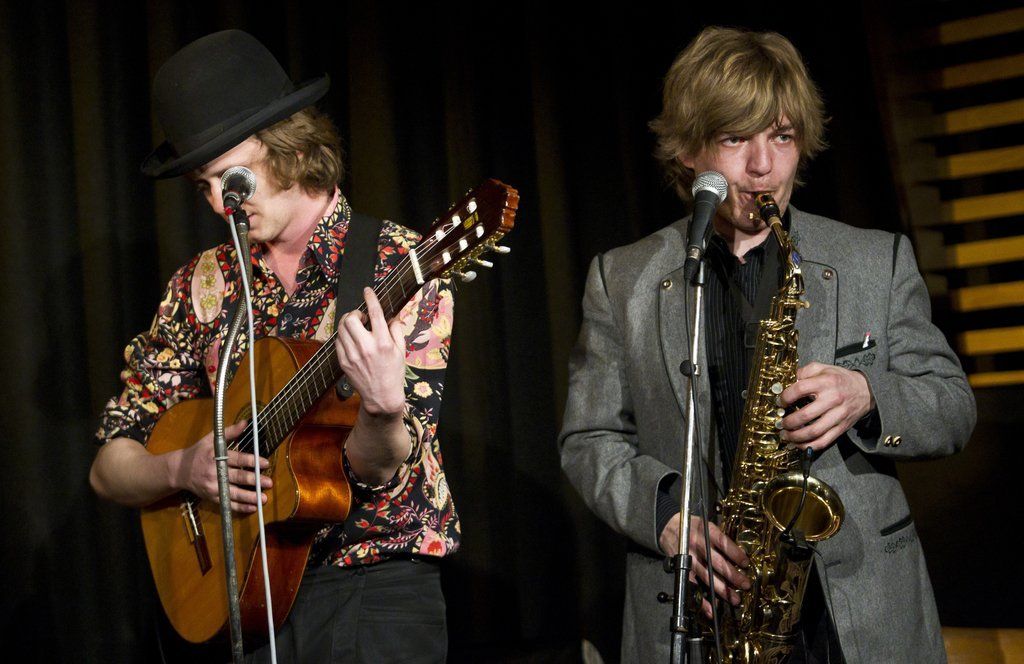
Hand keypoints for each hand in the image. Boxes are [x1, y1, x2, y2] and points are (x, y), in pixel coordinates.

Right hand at [172, 420, 271, 512]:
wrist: (179, 470)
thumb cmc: (198, 452)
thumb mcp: (211, 439)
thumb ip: (230, 432)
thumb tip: (246, 422)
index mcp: (216, 456)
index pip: (237, 459)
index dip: (252, 461)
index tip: (265, 463)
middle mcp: (215, 473)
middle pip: (237, 477)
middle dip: (254, 480)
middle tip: (269, 482)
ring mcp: (213, 487)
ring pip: (233, 493)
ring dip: (249, 497)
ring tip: (263, 498)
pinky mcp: (211, 497)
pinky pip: (227, 504)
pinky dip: (240, 507)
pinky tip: (252, 507)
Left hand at [334, 287, 406, 417]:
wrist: (381, 396)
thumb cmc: (393, 372)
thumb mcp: (401, 350)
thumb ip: (396, 330)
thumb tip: (392, 314)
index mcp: (383, 342)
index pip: (374, 313)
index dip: (370, 298)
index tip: (367, 290)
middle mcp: (366, 347)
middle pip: (351, 318)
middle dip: (355, 313)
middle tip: (361, 317)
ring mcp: (352, 355)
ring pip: (341, 328)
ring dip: (347, 323)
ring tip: (355, 327)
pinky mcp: (343, 361)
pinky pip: (337, 341)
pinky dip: (343, 336)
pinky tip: (351, 339)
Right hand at [660, 513, 750, 617]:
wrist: (669, 527)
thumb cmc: (693, 527)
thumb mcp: (707, 524)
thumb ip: (720, 538)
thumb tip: (742, 555)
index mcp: (705, 531)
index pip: (722, 542)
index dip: (735, 553)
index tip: (746, 563)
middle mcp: (697, 545)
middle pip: (716, 562)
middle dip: (732, 575)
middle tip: (745, 585)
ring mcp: (689, 558)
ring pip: (706, 576)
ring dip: (722, 589)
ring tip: (735, 599)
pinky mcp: (682, 569)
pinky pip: (692, 585)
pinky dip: (701, 600)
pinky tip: (711, 609)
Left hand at [779, 362, 875, 451]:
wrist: (865, 390)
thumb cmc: (840, 379)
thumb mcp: (823, 368)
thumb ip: (804, 372)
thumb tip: (787, 381)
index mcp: (826, 382)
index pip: (800, 389)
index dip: (786, 397)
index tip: (780, 402)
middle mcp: (832, 399)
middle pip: (805, 414)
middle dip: (788, 422)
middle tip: (780, 423)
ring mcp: (838, 415)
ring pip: (814, 431)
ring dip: (796, 436)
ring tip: (785, 435)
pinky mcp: (842, 427)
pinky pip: (824, 441)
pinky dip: (809, 445)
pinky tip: (799, 444)